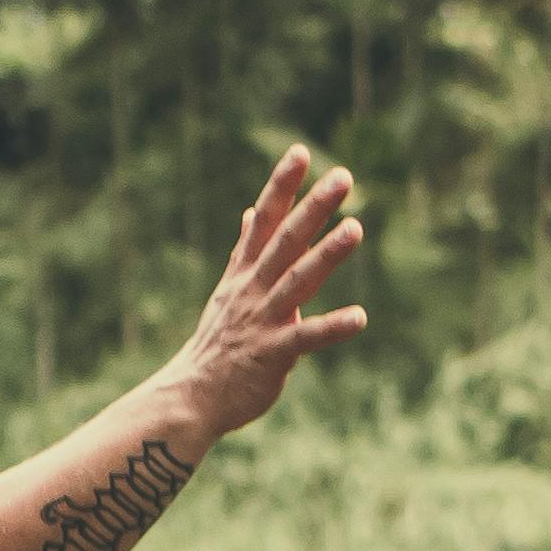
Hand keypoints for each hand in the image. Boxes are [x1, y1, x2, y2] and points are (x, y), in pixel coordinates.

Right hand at [174, 146, 368, 439]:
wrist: (191, 398)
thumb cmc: (217, 345)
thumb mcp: (228, 290)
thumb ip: (246, 251)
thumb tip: (249, 212)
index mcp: (244, 274)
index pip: (263, 220)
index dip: (281, 186)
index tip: (301, 153)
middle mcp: (252, 290)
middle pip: (285, 240)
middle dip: (313, 207)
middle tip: (343, 176)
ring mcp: (261, 320)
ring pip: (297, 280)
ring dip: (326, 254)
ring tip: (355, 228)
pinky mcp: (272, 354)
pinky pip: (305, 337)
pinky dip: (332, 327)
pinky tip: (360, 318)